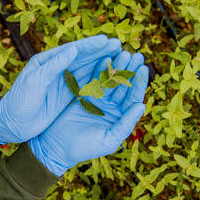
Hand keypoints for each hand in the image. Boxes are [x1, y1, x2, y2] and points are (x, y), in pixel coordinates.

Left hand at [0, 35, 121, 143]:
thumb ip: (54, 66)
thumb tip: (73, 49)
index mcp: (46, 61)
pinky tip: (111, 78)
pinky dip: (98, 81)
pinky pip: (85, 86)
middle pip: (82, 58)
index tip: (106, 41)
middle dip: (100, 52)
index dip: (89, 46)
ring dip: (102, 64)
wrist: (11, 124)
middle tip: (119, 45)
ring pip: (86, 71)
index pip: (71, 51)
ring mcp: (62, 83)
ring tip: (119, 58)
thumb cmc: (18, 102)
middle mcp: (56, 69)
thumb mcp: (35, 83)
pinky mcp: (66, 96)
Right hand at [28, 51, 148, 175]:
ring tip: (122, 52)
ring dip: (116, 67)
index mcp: (121, 118)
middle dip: (129, 70)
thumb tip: (141, 106)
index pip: (133, 98)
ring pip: (110, 80)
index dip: (138, 83)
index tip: (142, 68)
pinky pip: (95, 80)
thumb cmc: (85, 148)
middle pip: (124, 86)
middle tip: (135, 54)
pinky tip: (105, 57)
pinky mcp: (85, 95)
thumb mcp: (109, 139)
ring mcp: (99, 100)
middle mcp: (112, 108)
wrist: (57, 147)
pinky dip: (100, 69)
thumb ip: (126, 123)